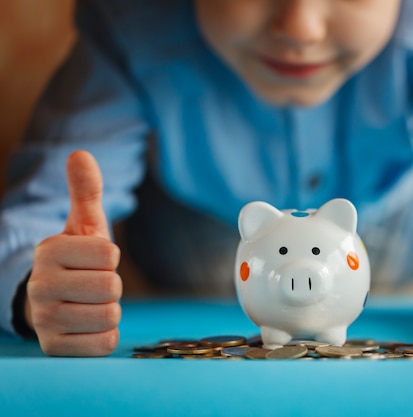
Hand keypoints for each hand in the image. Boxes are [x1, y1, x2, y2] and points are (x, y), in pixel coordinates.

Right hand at [26, 150, 121, 355]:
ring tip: (89, 303)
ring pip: (110, 316)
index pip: (109, 255)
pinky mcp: (54, 348)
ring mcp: (44, 319)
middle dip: (111, 286)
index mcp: (48, 250)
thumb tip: (81, 154)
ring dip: (109, 310)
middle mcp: (39, 285)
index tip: (94, 260)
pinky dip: (104, 335)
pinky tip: (87, 325)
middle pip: (112, 288)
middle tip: (93, 284)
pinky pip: (103, 343)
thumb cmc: (78, 259)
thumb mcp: (83, 225)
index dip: (110, 259)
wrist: (55, 300)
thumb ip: (85, 191)